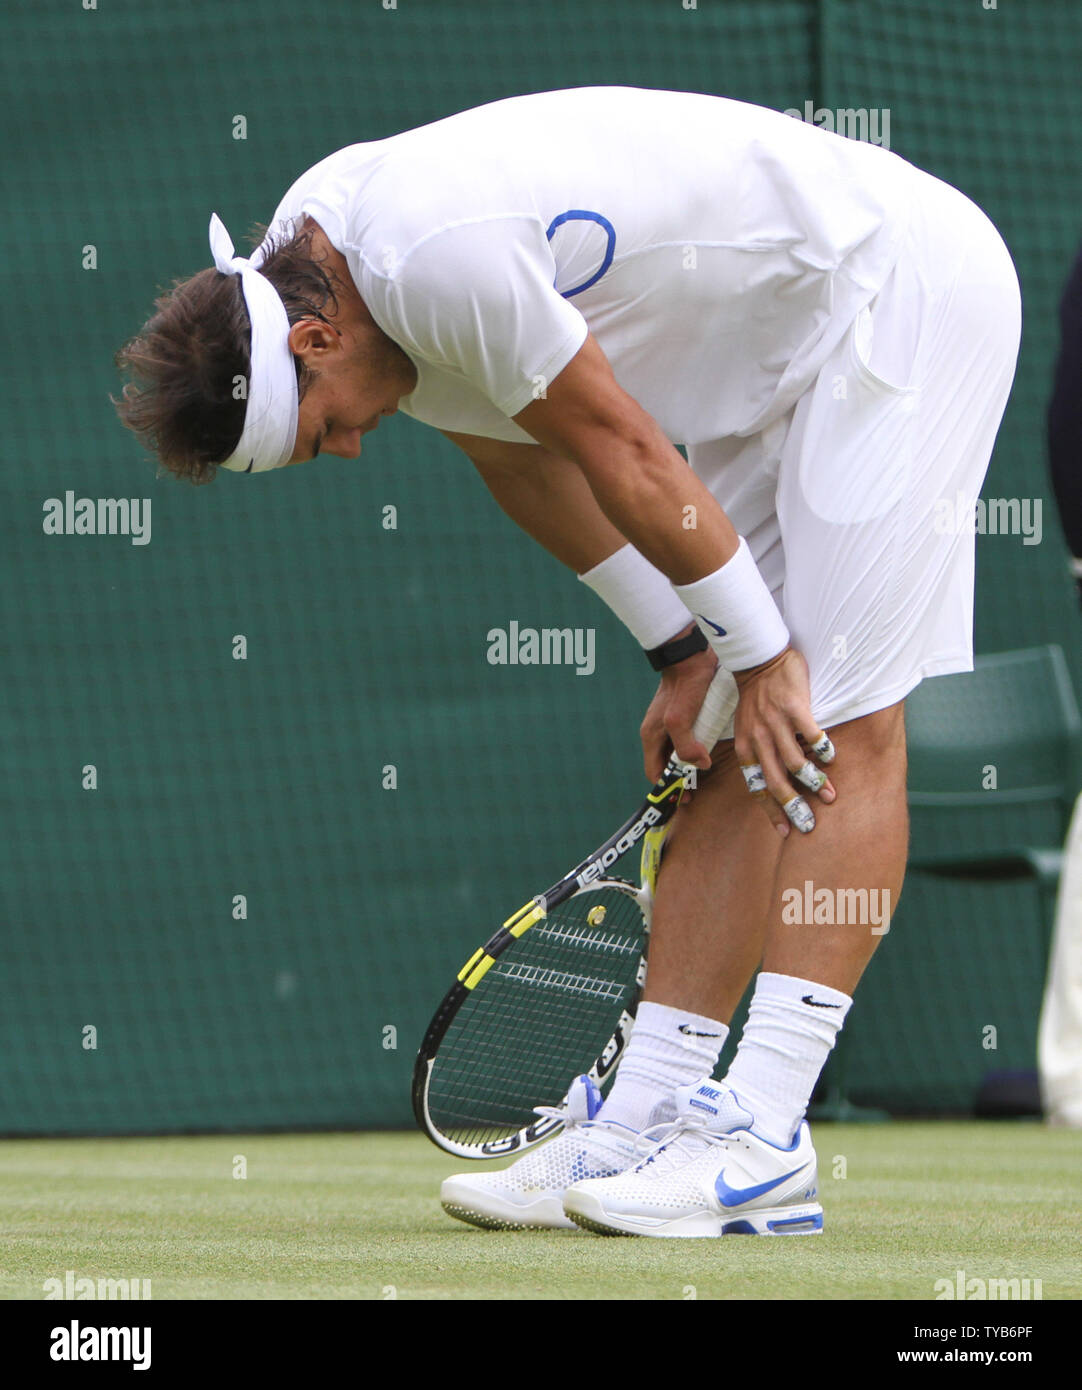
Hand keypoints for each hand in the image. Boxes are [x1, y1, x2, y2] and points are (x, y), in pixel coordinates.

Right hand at [640, 626, 718, 781]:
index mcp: (651, 736)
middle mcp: (658, 733)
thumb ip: (687, 746)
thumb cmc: (684, 686)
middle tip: (697, 789)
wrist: (692, 656)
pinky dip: (697, 749)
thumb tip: (699, 765)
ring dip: (690, 764)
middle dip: (680, 779)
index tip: (683, 799)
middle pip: (666, 764)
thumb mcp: (680, 719)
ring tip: (705, 773)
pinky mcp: (684, 716)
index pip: (654, 773)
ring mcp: (670, 724)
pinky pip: (688, 739)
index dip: (667, 788)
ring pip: (678, 753)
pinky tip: (710, 751)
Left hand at [732, 645, 835, 836]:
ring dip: (814, 783)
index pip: (757, 787)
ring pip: (795, 763)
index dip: (771, 811)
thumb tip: (775, 780)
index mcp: (746, 747)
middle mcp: (758, 738)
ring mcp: (776, 723)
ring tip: (829, 795)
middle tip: (810, 824)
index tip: (785, 831)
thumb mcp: (746, 729)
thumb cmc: (756, 698)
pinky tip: (831, 758)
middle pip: (776, 782)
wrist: (758, 659)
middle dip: (793, 807)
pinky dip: (823, 750)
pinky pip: (811, 735)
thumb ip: (758, 752)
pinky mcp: (794, 707)